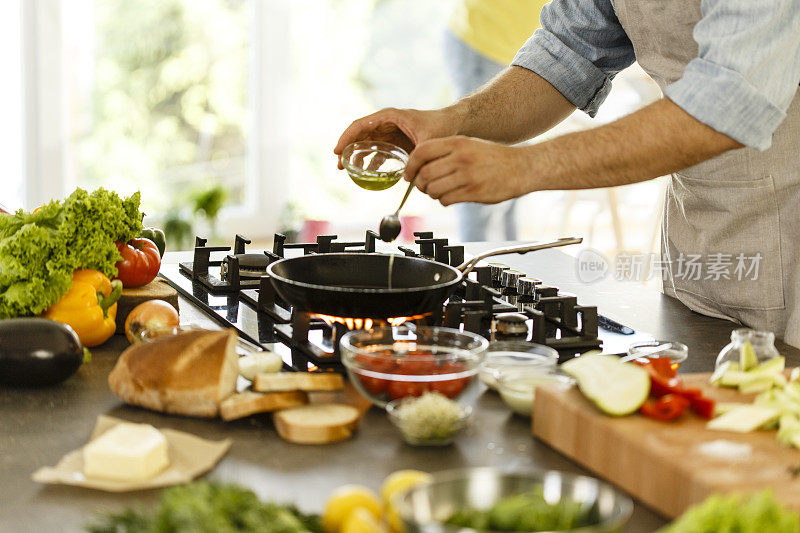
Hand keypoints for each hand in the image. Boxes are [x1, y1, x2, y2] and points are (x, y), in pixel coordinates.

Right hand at [334, 108, 455, 168]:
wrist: (452, 124)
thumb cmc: (440, 126)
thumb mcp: (427, 140)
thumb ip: (417, 157)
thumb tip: (406, 177)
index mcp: (389, 117)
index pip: (360, 125)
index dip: (346, 138)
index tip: (337, 151)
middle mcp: (386, 123)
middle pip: (359, 136)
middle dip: (348, 150)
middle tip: (341, 167)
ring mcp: (389, 133)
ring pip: (366, 145)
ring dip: (357, 157)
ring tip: (350, 172)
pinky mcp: (394, 143)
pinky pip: (378, 152)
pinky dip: (371, 162)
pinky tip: (367, 174)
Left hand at [405, 137, 531, 205]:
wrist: (521, 167)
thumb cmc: (493, 157)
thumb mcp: (468, 144)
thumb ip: (445, 153)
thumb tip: (419, 168)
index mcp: (456, 143)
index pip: (420, 152)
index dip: (410, 166)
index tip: (408, 174)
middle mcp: (460, 157)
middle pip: (424, 174)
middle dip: (419, 184)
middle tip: (423, 187)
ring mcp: (467, 175)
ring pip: (433, 189)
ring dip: (432, 194)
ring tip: (439, 192)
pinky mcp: (473, 192)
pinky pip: (446, 200)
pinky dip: (444, 201)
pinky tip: (451, 197)